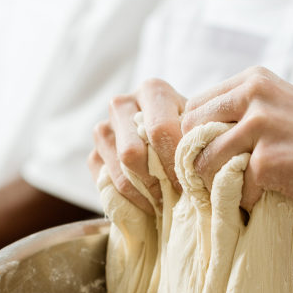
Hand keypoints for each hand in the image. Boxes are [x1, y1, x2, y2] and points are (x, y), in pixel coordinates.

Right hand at [88, 79, 186, 214]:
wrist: (164, 136)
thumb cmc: (188, 132)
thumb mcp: (198, 127)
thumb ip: (198, 139)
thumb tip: (195, 169)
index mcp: (151, 91)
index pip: (159, 130)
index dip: (173, 162)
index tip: (188, 183)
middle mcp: (121, 105)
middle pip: (132, 153)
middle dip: (156, 180)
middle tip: (174, 194)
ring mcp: (103, 130)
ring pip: (120, 172)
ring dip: (144, 193)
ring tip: (164, 200)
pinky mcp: (94, 155)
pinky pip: (109, 185)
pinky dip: (130, 200)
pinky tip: (148, 201)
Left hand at [181, 66, 292, 212]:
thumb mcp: (278, 110)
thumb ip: (239, 115)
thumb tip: (186, 142)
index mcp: (253, 80)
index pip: (192, 109)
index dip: (193, 140)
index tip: (211, 161)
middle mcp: (253, 95)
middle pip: (189, 136)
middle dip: (199, 164)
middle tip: (220, 182)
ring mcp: (260, 126)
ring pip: (204, 165)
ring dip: (220, 187)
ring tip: (247, 190)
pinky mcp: (268, 160)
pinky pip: (234, 190)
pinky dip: (248, 202)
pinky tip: (271, 197)